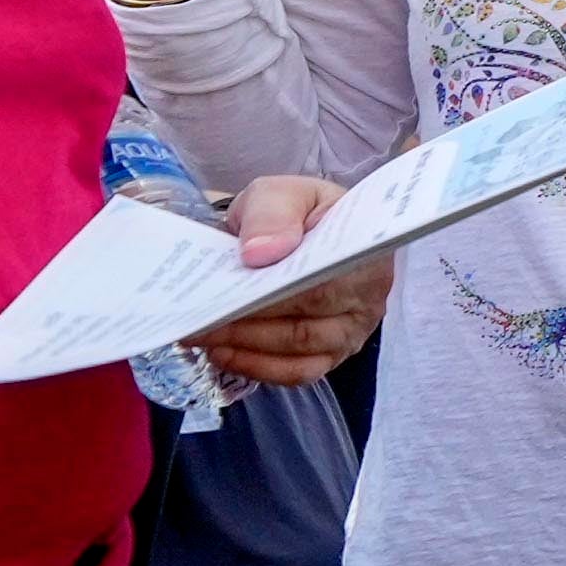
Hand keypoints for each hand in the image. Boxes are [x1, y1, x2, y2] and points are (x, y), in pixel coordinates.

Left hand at [207, 174, 389, 383]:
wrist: (301, 227)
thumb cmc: (298, 211)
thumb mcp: (283, 193)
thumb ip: (272, 213)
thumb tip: (261, 253)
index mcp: (364, 254)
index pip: (322, 285)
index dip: (274, 297)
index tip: (230, 296)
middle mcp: (367, 300)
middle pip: (307, 325)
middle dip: (247, 326)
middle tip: (197, 321)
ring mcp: (351, 333)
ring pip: (299, 353)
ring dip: (246, 349)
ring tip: (201, 336)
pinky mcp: (331, 355)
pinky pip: (297, 373)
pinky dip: (258, 367)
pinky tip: (223, 353)